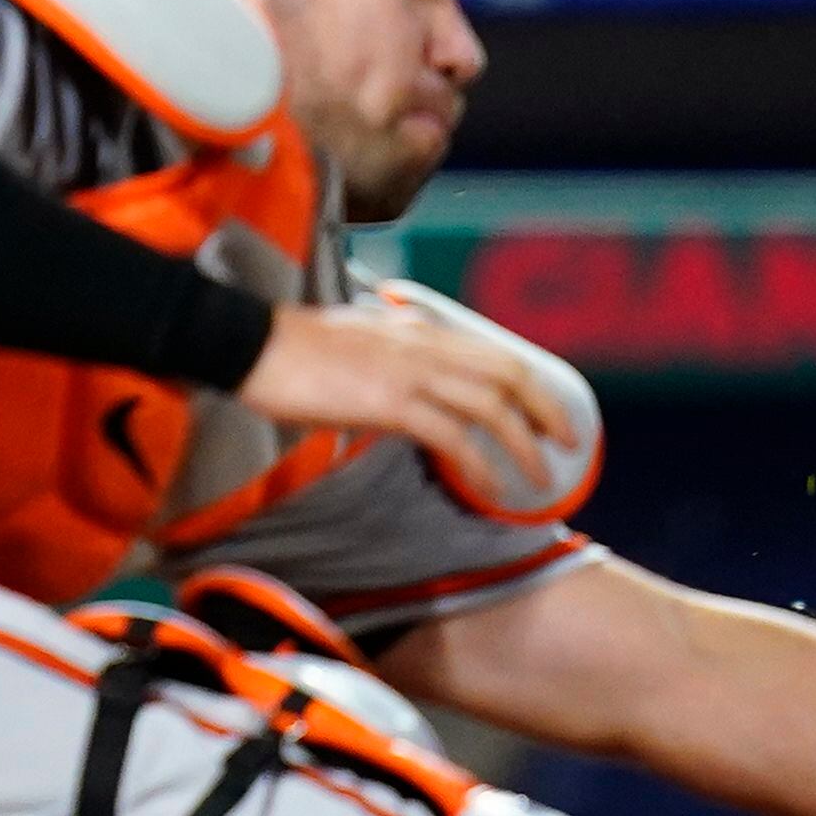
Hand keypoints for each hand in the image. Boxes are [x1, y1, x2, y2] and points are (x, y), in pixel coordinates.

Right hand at [235, 299, 584, 514]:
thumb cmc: (290, 349)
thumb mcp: (355, 343)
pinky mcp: (388, 402)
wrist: (248, 343)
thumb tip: (403, 394)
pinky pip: (452, 434)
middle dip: (547, 409)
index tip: (548, 409)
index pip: (493, 351)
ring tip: (539, 477)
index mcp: (418, 329)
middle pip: (508, 373)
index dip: (532, 382)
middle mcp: (424, 344)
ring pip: (491, 405)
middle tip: (567, 441)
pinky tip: (489, 485)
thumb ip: (389, 361)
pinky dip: (479, 462)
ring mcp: (409, 372)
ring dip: (523, 444)